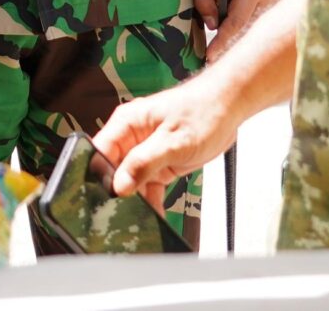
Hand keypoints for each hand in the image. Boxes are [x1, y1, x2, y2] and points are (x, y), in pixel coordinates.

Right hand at [95, 70, 244, 210]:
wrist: (228, 107)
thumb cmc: (203, 111)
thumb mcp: (173, 141)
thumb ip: (144, 162)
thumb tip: (120, 185)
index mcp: (127, 123)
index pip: (100, 152)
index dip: (100, 176)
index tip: (107, 198)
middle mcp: (132, 138)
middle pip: (113, 170)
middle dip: (117, 193)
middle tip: (123, 215)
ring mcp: (145, 152)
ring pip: (131, 182)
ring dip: (135, 201)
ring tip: (139, 221)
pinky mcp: (159, 163)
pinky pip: (148, 186)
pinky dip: (152, 201)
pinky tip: (155, 217)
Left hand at [195, 0, 282, 62]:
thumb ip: (204, 0)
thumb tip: (213, 26)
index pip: (236, 22)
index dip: (223, 42)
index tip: (210, 57)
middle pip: (251, 29)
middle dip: (234, 46)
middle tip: (216, 61)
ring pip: (260, 26)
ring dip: (244, 38)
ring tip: (226, 50)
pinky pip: (265, 19)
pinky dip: (252, 27)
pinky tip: (241, 36)